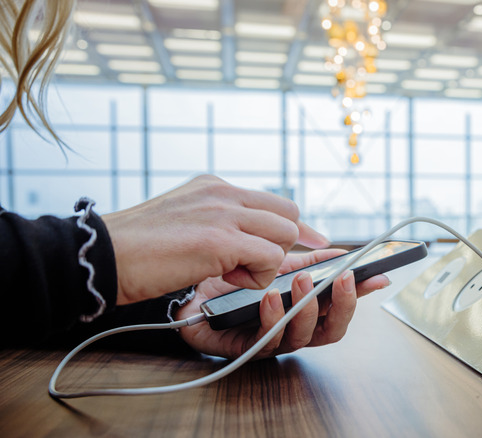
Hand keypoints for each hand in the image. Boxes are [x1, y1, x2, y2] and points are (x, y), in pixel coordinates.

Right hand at [103, 175, 328, 304]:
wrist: (100, 256)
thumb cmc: (137, 249)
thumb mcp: (184, 221)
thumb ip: (218, 222)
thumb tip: (247, 242)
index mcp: (214, 186)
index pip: (274, 200)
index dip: (297, 226)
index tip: (316, 241)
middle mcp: (223, 192)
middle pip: (288, 213)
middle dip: (285, 244)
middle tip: (264, 267)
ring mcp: (223, 212)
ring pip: (283, 234)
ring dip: (266, 262)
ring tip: (230, 274)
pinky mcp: (220, 239)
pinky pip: (269, 257)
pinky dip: (256, 277)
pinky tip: (225, 279)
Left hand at [175, 250, 390, 359]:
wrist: (188, 287)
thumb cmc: (234, 277)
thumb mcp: (276, 263)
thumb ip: (309, 261)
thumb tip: (342, 251)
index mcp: (305, 307)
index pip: (341, 305)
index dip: (361, 294)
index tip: (377, 275)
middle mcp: (293, 327)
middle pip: (331, 330)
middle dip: (342, 306)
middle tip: (344, 279)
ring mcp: (272, 340)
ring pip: (303, 337)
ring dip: (306, 308)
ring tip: (301, 281)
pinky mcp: (245, 348)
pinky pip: (266, 341)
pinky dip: (272, 317)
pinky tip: (269, 296)